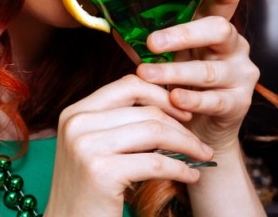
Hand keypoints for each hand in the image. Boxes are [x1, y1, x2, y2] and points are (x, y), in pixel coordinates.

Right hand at [46, 75, 213, 216]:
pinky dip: (180, 168)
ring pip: (154, 131)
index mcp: (75, 113)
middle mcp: (77, 123)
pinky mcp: (101, 171)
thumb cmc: (88, 191)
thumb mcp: (94, 147)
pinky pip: (155, 163)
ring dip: (186, 144)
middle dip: (180, 124)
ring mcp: (87, 146)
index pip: (127, 85)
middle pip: (145, 109)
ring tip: (202, 156)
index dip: (161, 95)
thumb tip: (165, 105)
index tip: (183, 112)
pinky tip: (191, 175)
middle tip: (199, 141)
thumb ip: (117, 124)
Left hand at [135, 0, 259, 151]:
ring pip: (208, 69)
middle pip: (219, 30)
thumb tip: (117, 28)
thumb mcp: (167, 58)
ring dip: (174, 71)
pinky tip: (175, 99)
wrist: (200, 131)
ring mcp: (240, 74)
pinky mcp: (239, 103)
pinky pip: (214, 99)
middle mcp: (234, 47)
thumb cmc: (183, 84)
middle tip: (153, 42)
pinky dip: (192, 99)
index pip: (227, 2)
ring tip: (147, 74)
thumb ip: (147, 43)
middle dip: (183, 34)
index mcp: (216, 29)